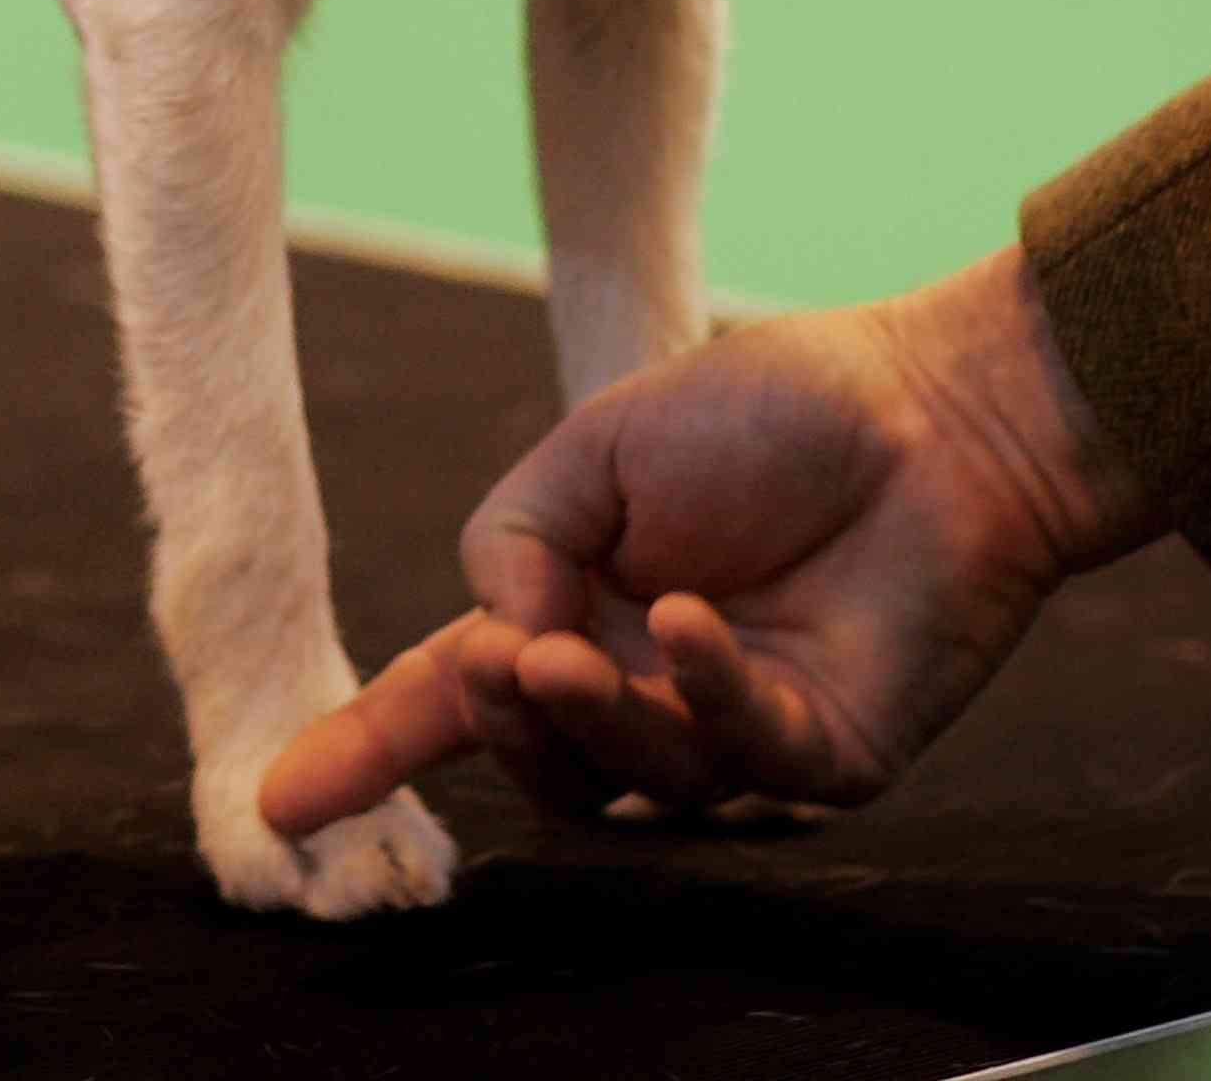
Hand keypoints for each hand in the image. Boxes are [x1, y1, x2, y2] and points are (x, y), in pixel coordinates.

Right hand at [258, 246, 1160, 838]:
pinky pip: (741, 762)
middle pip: (532, 756)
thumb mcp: (598, 443)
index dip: (366, 745)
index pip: (451, 690)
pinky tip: (702, 627)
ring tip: (576, 651)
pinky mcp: (823, 758)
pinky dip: (705, 701)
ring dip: (589, 719)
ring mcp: (732, 731)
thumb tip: (495, 642)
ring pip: (625, 779)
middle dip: (498, 722)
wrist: (932, 409)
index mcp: (577, 604)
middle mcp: (644, 683)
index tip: (277, 801)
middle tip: (500, 663)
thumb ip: (515, 534)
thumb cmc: (771, 409)